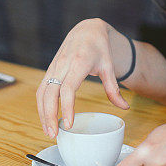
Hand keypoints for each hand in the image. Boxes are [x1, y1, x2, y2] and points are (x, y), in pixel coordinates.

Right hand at [36, 18, 129, 137]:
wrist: (86, 30)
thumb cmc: (99, 47)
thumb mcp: (109, 65)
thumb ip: (114, 88)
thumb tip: (124, 107)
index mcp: (79, 63)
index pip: (68, 88)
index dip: (66, 108)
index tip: (68, 124)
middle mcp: (62, 64)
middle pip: (50, 93)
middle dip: (49, 115)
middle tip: (54, 135)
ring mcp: (54, 67)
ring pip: (42, 92)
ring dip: (42, 113)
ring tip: (48, 131)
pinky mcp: (50, 69)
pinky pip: (41, 89)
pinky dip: (41, 105)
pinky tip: (46, 119)